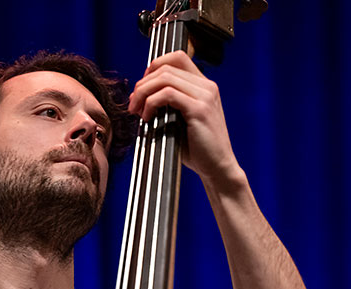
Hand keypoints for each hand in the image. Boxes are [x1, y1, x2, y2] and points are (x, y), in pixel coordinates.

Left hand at [128, 50, 240, 186]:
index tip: (142, 89)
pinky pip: (167, 94)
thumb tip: (138, 95)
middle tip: (133, 103)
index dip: (153, 68)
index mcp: (204, 86)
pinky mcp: (199, 110)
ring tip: (137, 111)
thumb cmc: (198, 149)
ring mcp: (205, 96)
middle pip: (166, 66)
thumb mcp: (180, 120)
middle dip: (143, 83)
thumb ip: (166, 103)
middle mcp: (206, 86)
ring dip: (143, 93)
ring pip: (164, 78)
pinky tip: (147, 118)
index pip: (176, 58)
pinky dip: (151, 103)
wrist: (217, 168)